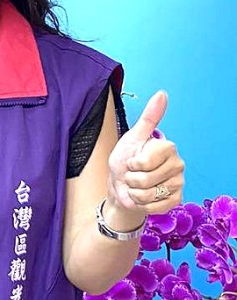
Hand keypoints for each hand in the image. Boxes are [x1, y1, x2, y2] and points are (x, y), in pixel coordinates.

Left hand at [106, 91, 184, 223]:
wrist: (121, 186)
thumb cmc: (125, 160)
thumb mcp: (132, 138)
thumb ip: (148, 118)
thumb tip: (162, 94)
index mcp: (168, 147)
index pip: (144, 162)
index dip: (132, 164)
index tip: (133, 160)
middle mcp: (178, 164)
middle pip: (145, 179)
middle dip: (131, 179)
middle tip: (133, 174)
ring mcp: (178, 183)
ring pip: (147, 194)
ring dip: (134, 192)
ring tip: (136, 185)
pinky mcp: (175, 200)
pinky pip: (153, 206)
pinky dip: (141, 203)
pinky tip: (142, 196)